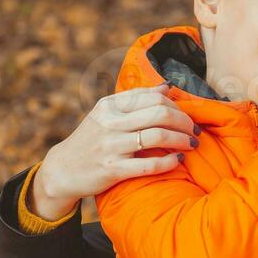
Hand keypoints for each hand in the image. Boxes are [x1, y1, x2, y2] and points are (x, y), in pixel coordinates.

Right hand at [30, 83, 197, 219]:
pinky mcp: (113, 170)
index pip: (153, 97)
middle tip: (195, 131)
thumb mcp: (106, 114)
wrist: (62, 170)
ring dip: (182, 140)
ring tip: (192, 144)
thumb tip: (166, 86)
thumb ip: (135, 100)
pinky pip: (149, 164)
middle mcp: (109, 123)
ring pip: (158, 136)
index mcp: (109, 106)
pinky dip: (170, 161)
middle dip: (185, 121)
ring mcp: (110, 146)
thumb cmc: (91, 140)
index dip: (177, 106)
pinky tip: (179, 160)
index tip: (188, 116)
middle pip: (160, 113)